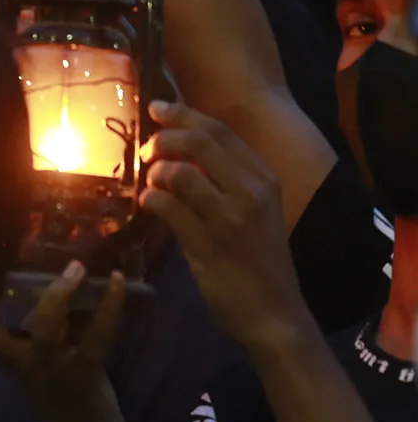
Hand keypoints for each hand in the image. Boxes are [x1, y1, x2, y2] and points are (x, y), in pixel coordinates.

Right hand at [0, 262, 130, 421]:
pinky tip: (116, 285)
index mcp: (13, 365)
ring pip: (43, 330)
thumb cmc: (72, 407)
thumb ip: (52, 336)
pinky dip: (108, 309)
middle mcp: (24, 368)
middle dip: (7, 295)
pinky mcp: (83, 378)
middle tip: (39, 264)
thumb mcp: (52, 370)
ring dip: (58, 295)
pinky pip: (94, 338)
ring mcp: (51, 374)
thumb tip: (64, 292)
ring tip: (75, 267)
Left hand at [139, 100, 306, 350]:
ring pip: (180, 172)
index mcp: (264, 178)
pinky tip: (148, 204)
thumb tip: (180, 147)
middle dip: (163, 139)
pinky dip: (150, 199)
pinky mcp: (209, 244)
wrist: (274, 312)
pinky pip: (167, 206)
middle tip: (146, 151)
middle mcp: (252, 192)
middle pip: (199, 142)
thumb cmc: (258, 259)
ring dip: (155, 172)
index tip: (156, 109)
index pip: (220, 130)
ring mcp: (231, 218)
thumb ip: (226, 178)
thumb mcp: (255, 210)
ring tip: (151, 184)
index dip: (183, 114)